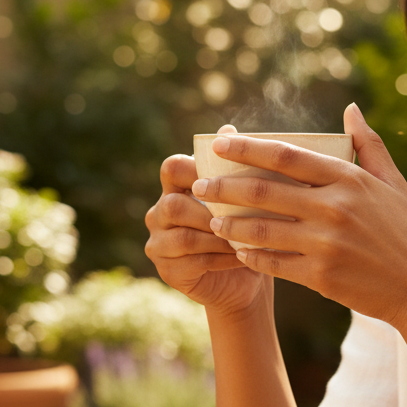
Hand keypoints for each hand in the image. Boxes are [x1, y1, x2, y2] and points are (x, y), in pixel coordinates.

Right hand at [145, 124, 267, 316]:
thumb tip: (228, 128)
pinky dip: (221, 258)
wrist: (245, 279)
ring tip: (247, 238)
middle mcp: (160, 213)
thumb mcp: (244, 197)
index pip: (172, 168)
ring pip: (183, 236)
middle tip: (242, 214)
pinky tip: (242, 256)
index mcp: (175, 188)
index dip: (195, 168)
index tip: (227, 175)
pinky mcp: (168, 271)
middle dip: (210, 210)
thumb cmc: (245, 230)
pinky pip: (191, 262)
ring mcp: (159, 244)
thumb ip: (233, 167)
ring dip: (218, 237)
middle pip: (173, 204)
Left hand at [190, 104, 406, 332]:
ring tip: (212, 220)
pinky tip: (239, 252)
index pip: (286, 156)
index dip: (247, 148)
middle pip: (264, 191)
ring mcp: (326, 243)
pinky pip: (274, 263)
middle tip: (200, 185)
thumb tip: (350, 109)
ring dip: (231, 224)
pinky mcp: (321, 276)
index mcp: (349, 180)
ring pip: (261, 229)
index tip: (219, 145)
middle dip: (224, 187)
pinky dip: (252, 257)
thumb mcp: (395, 184)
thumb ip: (369, 145)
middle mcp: (334, 208)